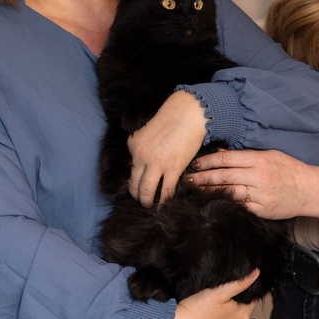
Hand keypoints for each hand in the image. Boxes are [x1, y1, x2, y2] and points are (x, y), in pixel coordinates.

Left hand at [128, 90, 206, 206]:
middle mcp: (140, 156)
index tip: (138, 187)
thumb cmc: (172, 118)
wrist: (189, 112)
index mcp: (133, 145)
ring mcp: (156, 163)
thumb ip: (142, 146)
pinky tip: (164, 207)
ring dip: (147, 202)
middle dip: (137, 196)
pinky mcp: (173, 169)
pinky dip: (164, 202)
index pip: (129, 170)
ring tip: (150, 206)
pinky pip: (165, 192)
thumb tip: (143, 164)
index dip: (133, 181)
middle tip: (142, 201)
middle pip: (133, 184)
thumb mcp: (147, 130)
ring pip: (146, 191)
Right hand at [162, 270, 259, 318]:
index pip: (251, 300)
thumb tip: (257, 273)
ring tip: (214, 309)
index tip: (232, 287)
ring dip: (228, 316)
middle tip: (220, 296)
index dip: (243, 291)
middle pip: (242, 312)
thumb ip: (240, 283)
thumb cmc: (197, 309)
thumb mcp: (219, 292)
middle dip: (235, 304)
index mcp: (243, 316)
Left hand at [186, 148, 314, 220]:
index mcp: (259, 159)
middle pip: (224, 176)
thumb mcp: (270, 155)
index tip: (195, 164)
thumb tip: (222, 153)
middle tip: (187, 180)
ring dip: (210, 192)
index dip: (208, 161)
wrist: (309, 189)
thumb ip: (247, 155)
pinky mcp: (262, 210)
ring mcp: (261, 194)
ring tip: (194, 192)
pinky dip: (225, 204)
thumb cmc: (289, 169)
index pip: (227, 159)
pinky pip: (240, 207)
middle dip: (203, 178)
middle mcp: (259, 176)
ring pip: (229, 192)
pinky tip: (213, 204)